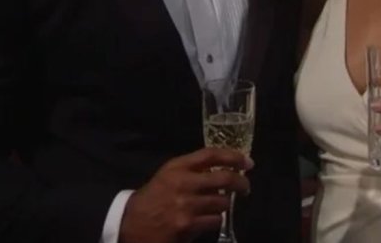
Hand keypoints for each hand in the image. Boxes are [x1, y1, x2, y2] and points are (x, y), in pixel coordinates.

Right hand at [118, 148, 252, 242]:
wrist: (132, 223)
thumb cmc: (154, 198)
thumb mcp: (168, 175)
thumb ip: (192, 170)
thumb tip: (222, 168)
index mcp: (177, 167)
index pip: (211, 154)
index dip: (233, 157)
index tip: (247, 162)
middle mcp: (183, 183)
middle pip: (224, 179)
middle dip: (241, 183)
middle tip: (246, 187)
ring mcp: (186, 205)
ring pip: (223, 202)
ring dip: (225, 204)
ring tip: (220, 205)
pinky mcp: (188, 225)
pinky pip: (215, 220)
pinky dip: (215, 220)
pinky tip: (208, 220)